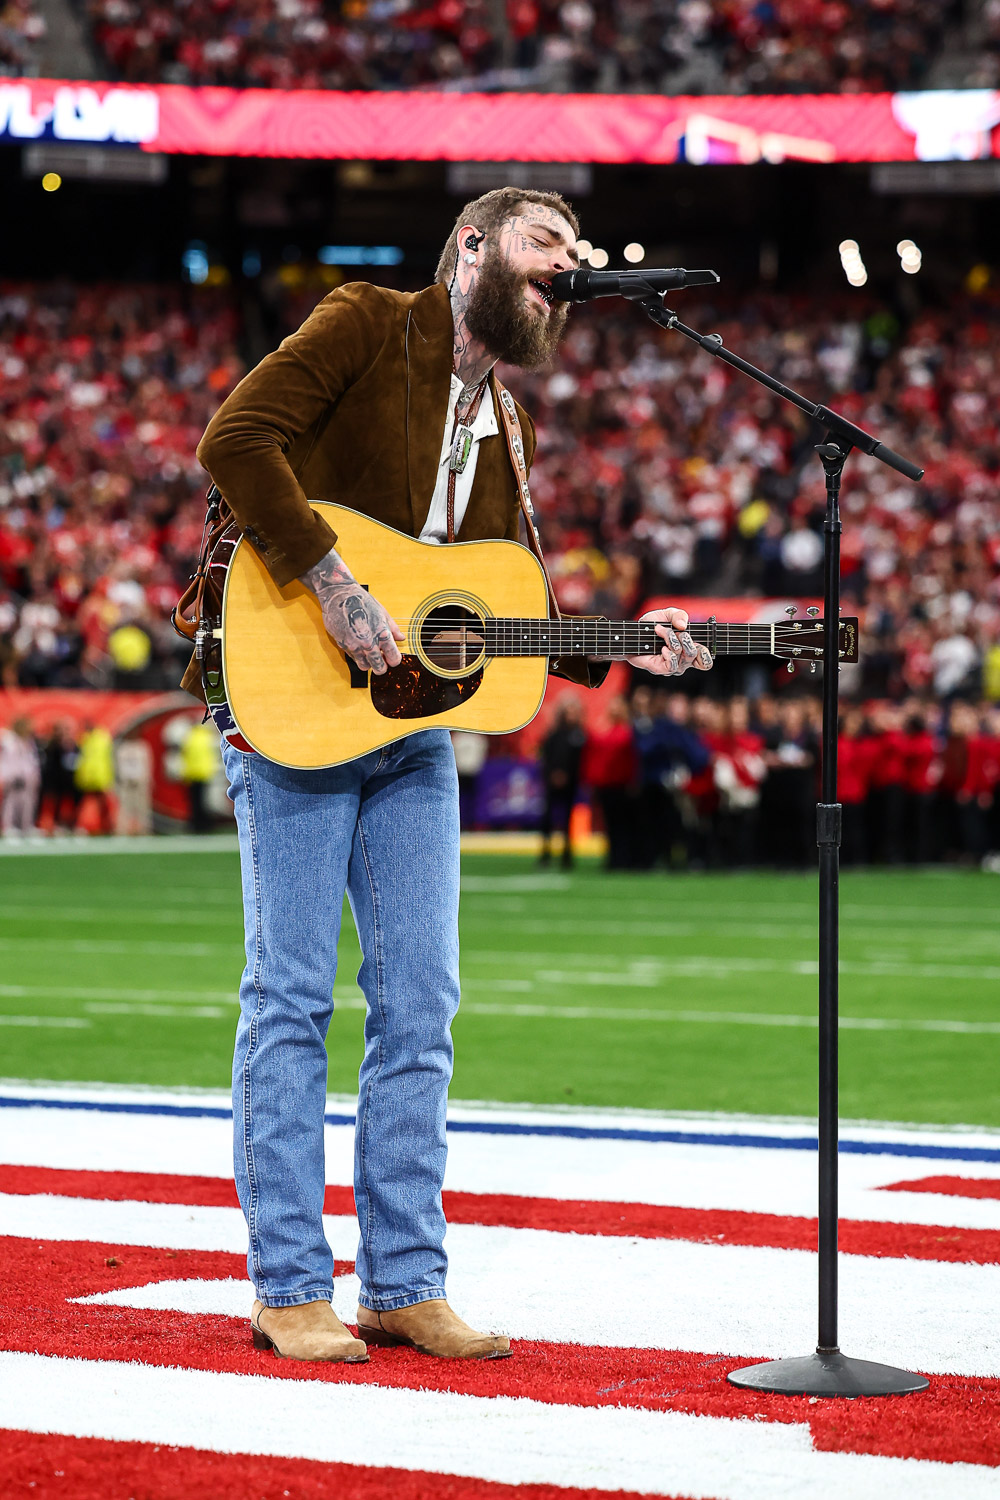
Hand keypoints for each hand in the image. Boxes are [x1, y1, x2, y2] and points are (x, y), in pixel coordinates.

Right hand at [300, 548, 402, 674]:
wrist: (338, 595)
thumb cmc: (361, 600)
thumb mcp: (382, 612)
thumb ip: (393, 628)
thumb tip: (401, 638)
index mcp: (382, 633)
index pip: (394, 658)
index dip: (394, 660)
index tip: (392, 658)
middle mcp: (369, 642)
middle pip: (380, 668)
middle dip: (382, 667)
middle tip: (382, 662)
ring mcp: (355, 646)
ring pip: (365, 667)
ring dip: (368, 663)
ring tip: (369, 653)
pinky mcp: (343, 645)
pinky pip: (353, 658)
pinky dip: (357, 655)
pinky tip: (358, 645)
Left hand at [626, 608, 712, 676]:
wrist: (632, 634)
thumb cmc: (651, 626)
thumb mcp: (667, 615)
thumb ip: (679, 615)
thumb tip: (683, 625)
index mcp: (688, 649)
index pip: (705, 661)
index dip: (706, 653)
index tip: (697, 640)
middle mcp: (682, 660)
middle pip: (695, 653)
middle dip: (686, 638)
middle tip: (675, 631)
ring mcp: (672, 666)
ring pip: (683, 656)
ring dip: (672, 640)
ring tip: (660, 632)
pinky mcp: (660, 669)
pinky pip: (672, 665)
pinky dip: (669, 653)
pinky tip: (662, 648)